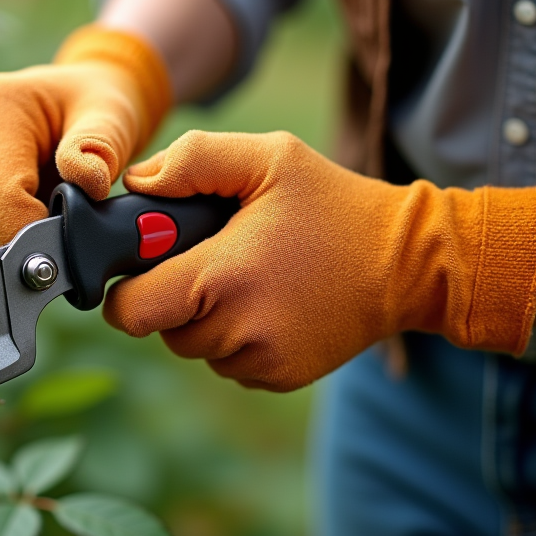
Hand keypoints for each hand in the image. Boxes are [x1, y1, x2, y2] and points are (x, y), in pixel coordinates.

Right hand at [0, 26, 171, 247]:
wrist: (78, 97)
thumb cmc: (97, 107)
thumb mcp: (112, 119)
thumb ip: (100, 150)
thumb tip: (88, 183)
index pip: (3, 200)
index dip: (37, 232)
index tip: (67, 236)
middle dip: (29, 230)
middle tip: (65, 204)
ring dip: (14, 226)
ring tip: (45, 188)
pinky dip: (1, 222)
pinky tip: (26, 192)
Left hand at [103, 130, 535, 390]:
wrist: (409, 262)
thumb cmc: (332, 203)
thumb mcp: (269, 157)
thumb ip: (194, 160)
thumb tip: (139, 184)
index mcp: (221, 277)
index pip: (129, 312)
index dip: (127, 287)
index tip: (146, 264)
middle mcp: (236, 330)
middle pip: (161, 329)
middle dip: (171, 296)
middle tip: (213, 257)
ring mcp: (260, 362)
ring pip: (194, 347)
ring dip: (204, 318)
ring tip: (248, 275)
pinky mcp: (280, 378)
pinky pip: (228, 363)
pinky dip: (235, 337)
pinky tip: (270, 302)